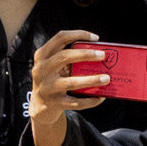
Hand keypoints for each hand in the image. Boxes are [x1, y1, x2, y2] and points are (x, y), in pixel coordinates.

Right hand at [27, 29, 108, 145]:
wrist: (39, 111)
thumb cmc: (55, 83)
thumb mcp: (56, 68)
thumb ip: (70, 60)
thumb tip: (102, 54)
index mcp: (41, 56)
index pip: (58, 38)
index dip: (77, 34)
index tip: (96, 37)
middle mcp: (39, 71)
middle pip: (63, 57)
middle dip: (85, 55)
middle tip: (104, 56)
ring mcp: (44, 90)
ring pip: (69, 82)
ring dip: (90, 81)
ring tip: (107, 80)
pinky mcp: (51, 107)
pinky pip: (73, 103)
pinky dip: (89, 102)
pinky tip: (101, 99)